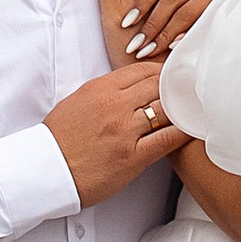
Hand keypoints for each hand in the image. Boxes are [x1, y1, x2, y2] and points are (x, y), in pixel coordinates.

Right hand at [44, 65, 188, 205]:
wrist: (47, 171)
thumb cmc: (59, 141)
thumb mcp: (77, 101)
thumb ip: (104, 92)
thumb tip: (128, 88)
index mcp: (100, 89)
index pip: (142, 71)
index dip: (162, 73)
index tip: (171, 78)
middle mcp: (115, 105)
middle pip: (159, 87)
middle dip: (175, 89)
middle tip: (188, 93)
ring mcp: (125, 130)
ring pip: (166, 110)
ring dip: (182, 109)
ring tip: (193, 110)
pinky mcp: (133, 156)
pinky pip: (167, 139)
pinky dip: (183, 132)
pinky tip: (191, 130)